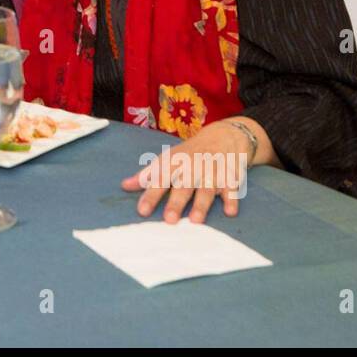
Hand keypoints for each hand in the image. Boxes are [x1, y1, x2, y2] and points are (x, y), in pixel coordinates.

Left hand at [120, 121, 253, 223]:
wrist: (224, 136)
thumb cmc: (189, 153)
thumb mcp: (168, 158)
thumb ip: (148, 174)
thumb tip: (124, 185)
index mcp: (174, 162)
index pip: (160, 179)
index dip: (150, 195)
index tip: (142, 210)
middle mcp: (192, 167)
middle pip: (183, 186)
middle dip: (176, 202)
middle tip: (169, 220)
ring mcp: (212, 172)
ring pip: (206, 189)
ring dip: (201, 204)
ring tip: (195, 221)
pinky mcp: (230, 176)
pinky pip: (232, 188)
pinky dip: (231, 199)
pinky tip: (230, 212)